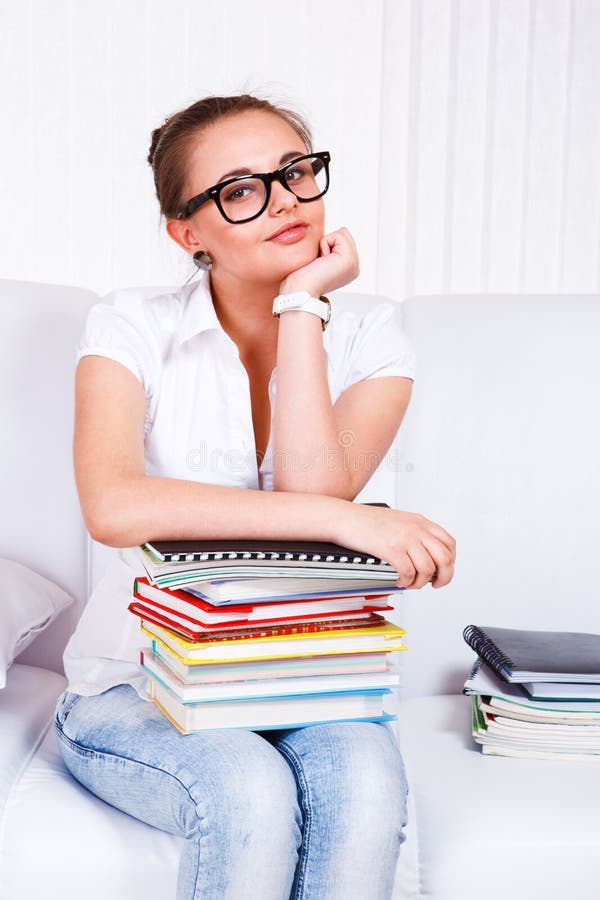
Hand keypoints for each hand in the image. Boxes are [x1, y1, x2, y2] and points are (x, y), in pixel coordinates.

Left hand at [279, 227, 359, 296]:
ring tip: (321, 262)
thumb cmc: (302, 280)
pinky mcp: (349, 259)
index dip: (326, 246)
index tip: (319, 264)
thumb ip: (328, 249)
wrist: (301, 291)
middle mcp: (354, 267)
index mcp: (347, 269)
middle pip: (344, 235)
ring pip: (342, 234)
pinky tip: (322, 260)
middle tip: (319, 263)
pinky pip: (338, 235)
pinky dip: (325, 243)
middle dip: (327, 243)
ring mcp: (354, 264)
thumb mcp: (318, 260)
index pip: (342, 241)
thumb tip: (328, 239)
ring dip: (326, 244)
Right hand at [336, 504, 455, 589]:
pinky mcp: (391, 549)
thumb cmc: (365, 520)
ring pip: (428, 569)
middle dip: (443, 577)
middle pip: (445, 558)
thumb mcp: (398, 520)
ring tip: (411, 583)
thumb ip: (414, 532)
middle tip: (435, 584)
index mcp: (419, 521)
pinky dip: (406, 582)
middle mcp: (416, 529)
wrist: (344, 517)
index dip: (450, 561)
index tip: (442, 570)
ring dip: (421, 582)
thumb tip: (424, 554)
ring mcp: (405, 539)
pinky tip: (399, 581)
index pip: (449, 543)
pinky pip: (409, 573)